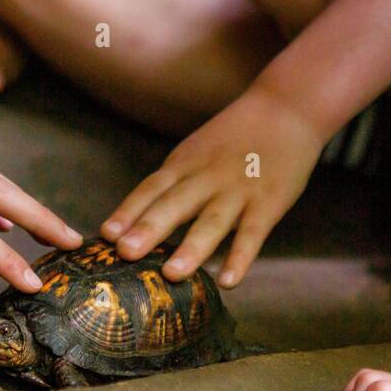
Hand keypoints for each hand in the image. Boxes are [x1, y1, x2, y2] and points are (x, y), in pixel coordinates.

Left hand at [102, 87, 325, 286]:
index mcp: (185, 164)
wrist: (286, 108)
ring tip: (172, 274)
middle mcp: (206, 177)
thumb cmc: (236, 138)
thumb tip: (138, 222)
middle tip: (125, 253)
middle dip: (149, 229)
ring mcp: (238, 190)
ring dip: (191, 248)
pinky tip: (229, 281)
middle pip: (174, 204)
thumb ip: (173, 183)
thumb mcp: (197, 151)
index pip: (150, 189)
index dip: (128, 212)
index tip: (104, 236)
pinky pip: (252, 234)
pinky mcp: (268, 203)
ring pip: (211, 222)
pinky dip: (241, 258)